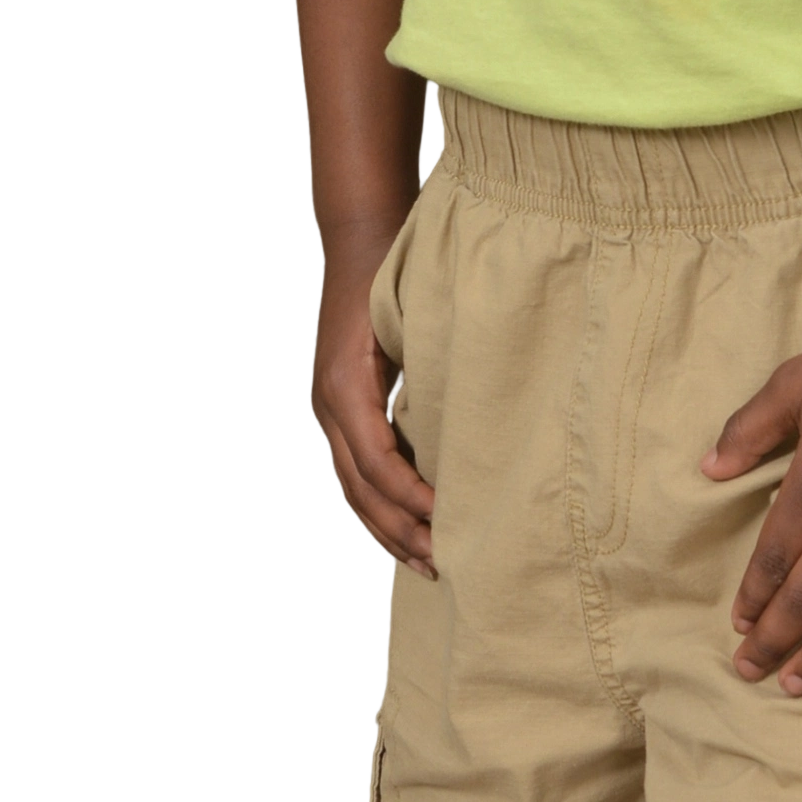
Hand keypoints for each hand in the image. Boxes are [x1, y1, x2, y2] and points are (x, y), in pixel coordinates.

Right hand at [311, 260, 435, 576]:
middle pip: (362, 488)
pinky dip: (377, 506)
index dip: (409, 498)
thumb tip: (471, 417)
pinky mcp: (341, 410)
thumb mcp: (412, 312)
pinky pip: (354, 471)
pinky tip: (402, 528)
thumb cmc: (392, 269)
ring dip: (387, 530)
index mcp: (347, 386)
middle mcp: (331, 404)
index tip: (445, 521)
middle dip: (400, 530)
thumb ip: (432, 361)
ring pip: (354, 489)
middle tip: (443, 563)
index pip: (376, 461)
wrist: (360, 237)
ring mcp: (331, 410)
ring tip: (424, 564)